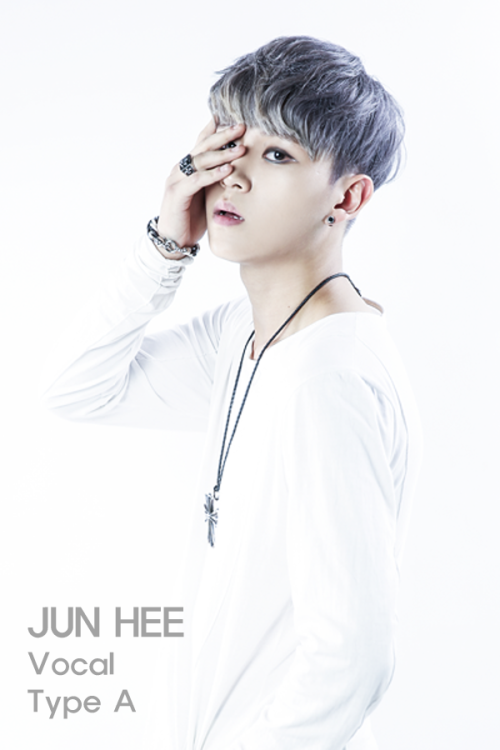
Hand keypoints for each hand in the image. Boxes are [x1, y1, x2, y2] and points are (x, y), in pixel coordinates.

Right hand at [157, 118, 245, 256]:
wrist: (174, 240)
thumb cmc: (192, 218)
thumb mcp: (207, 194)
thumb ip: (216, 180)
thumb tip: (238, 170)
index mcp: (188, 168)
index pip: (202, 143)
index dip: (216, 130)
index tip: (235, 119)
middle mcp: (181, 169)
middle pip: (202, 146)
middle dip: (223, 136)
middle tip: (242, 127)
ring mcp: (176, 180)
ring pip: (200, 161)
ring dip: (221, 154)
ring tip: (240, 149)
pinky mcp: (177, 194)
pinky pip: (196, 180)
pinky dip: (212, 174)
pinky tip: (227, 170)